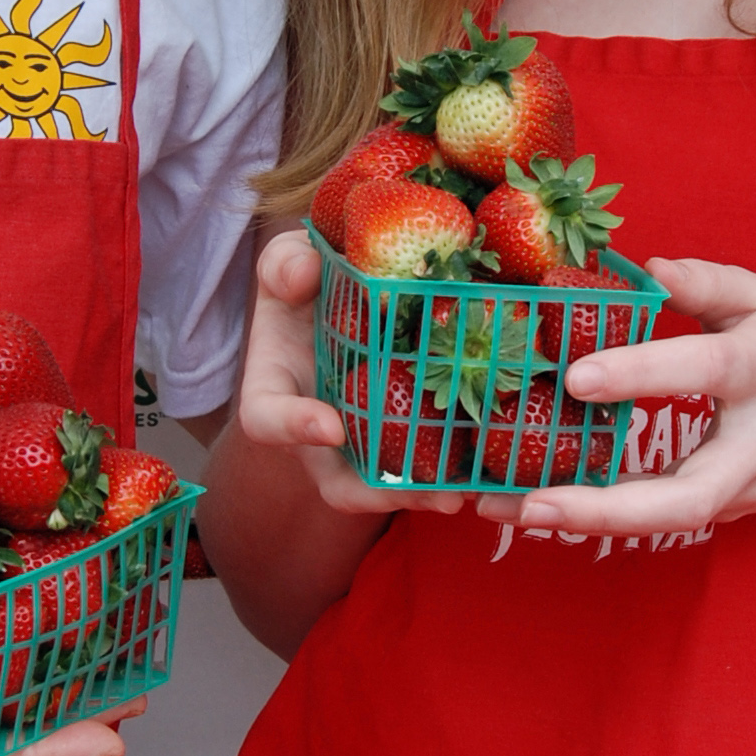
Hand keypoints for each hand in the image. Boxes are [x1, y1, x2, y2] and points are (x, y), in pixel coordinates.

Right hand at [233, 230, 465, 519]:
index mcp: (276, 385)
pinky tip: (488, 464)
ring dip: (422, 493)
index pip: (266, 418)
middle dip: (376, 494)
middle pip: (335, 481)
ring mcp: (360, 437)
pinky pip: (425, 460)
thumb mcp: (287, 261)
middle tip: (418, 494)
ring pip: (383, 485)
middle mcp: (317, 426)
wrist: (344, 289)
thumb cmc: (306, 278)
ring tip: (462, 494)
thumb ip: (285, 265)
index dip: (293, 428)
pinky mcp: (402, 431)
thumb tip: (305, 272)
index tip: (330, 428)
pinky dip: (454, 465)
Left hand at [489, 256, 755, 541]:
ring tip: (507, 509)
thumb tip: (645, 268)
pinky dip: (599, 514)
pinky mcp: (729, 511)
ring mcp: (746, 488)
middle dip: (606, 506)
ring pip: (668, 521)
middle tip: (530, 503)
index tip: (576, 377)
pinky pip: (660, 518)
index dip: (642, 376)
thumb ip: (705, 282)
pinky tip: (532, 503)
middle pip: (687, 496)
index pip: (704, 372)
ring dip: (587, 522)